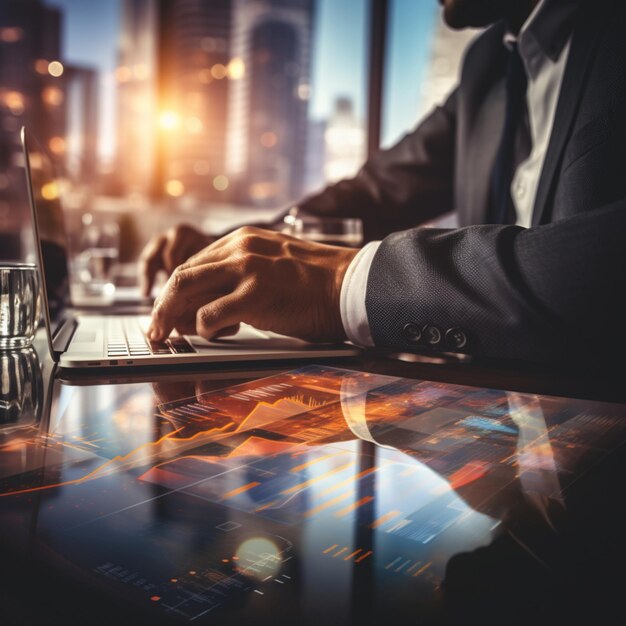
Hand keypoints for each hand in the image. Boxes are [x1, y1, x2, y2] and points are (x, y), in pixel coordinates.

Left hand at [147, 226, 358, 342]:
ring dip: (170, 317)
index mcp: (243, 240)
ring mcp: (247, 269)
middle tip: (154, 329)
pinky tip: (215, 336)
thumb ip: (240, 278)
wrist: (352, 286)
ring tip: (167, 337)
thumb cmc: (317, 284)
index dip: (175, 291)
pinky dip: (204, 330)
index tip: (167, 311)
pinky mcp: (256, 295)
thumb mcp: (273, 267)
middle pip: (181, 275)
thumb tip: (209, 308)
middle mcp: (240, 248)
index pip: (194, 263)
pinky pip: (210, 316)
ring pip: (185, 290)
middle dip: (161, 305)